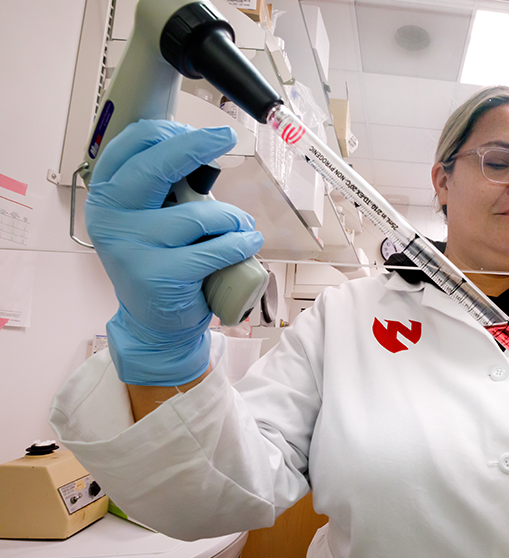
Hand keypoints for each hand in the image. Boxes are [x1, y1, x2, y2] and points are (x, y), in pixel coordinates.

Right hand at [86, 120, 263, 385]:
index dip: (166, 131)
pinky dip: (241, 243)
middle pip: (156, 166)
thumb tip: (204, 147)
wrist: (155, 322)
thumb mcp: (151, 217)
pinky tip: (249, 243)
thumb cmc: (161, 260)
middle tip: (226, 136)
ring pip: (198, 215)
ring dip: (233, 217)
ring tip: (243, 226)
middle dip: (196, 145)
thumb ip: (165, 185)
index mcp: (105, 195)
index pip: (129, 146)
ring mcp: (132, 248)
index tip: (196, 130)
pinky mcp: (160, 276)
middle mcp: (110, 218)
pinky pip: (215, 248)